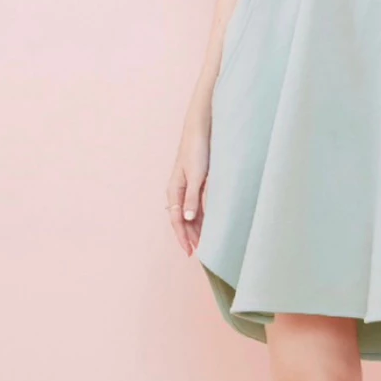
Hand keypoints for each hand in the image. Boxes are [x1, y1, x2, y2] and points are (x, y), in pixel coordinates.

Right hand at [166, 123, 210, 255]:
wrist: (200, 129)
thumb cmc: (196, 149)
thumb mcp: (195, 175)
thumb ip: (192, 197)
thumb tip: (186, 219)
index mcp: (174, 190)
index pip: (176, 219)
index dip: (182, 236)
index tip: (189, 251)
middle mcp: (178, 190)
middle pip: (181, 218)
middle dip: (188, 235)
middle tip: (196, 251)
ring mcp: (186, 186)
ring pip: (188, 212)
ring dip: (194, 226)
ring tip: (202, 241)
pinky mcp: (195, 181)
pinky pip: (195, 203)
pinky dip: (200, 215)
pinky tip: (205, 222)